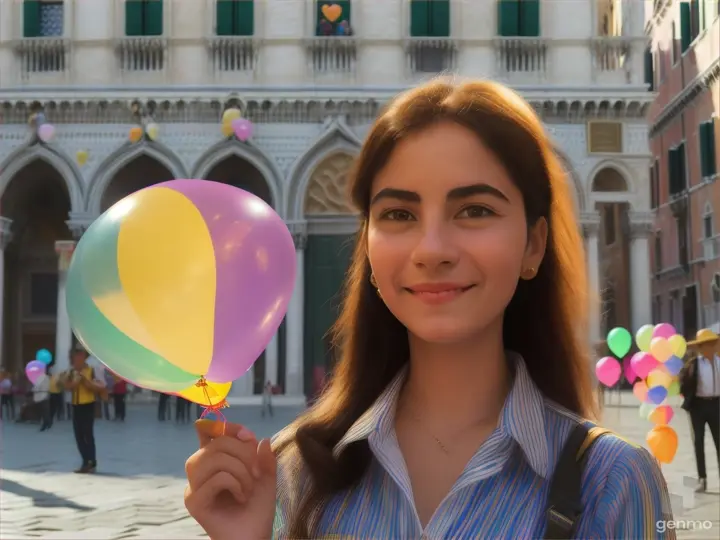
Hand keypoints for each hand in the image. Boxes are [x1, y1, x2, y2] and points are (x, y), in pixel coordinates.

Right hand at [185, 420, 276, 539]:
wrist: (254, 537)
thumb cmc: (257, 509)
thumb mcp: (266, 477)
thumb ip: (263, 457)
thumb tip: (261, 439)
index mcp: (212, 461)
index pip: (208, 431)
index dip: (226, 427)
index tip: (247, 436)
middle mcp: (199, 472)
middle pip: (216, 442)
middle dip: (244, 452)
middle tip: (257, 473)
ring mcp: (193, 487)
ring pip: (215, 457)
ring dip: (241, 470)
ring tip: (248, 488)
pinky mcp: (194, 502)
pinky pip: (218, 478)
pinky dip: (237, 484)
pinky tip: (242, 497)